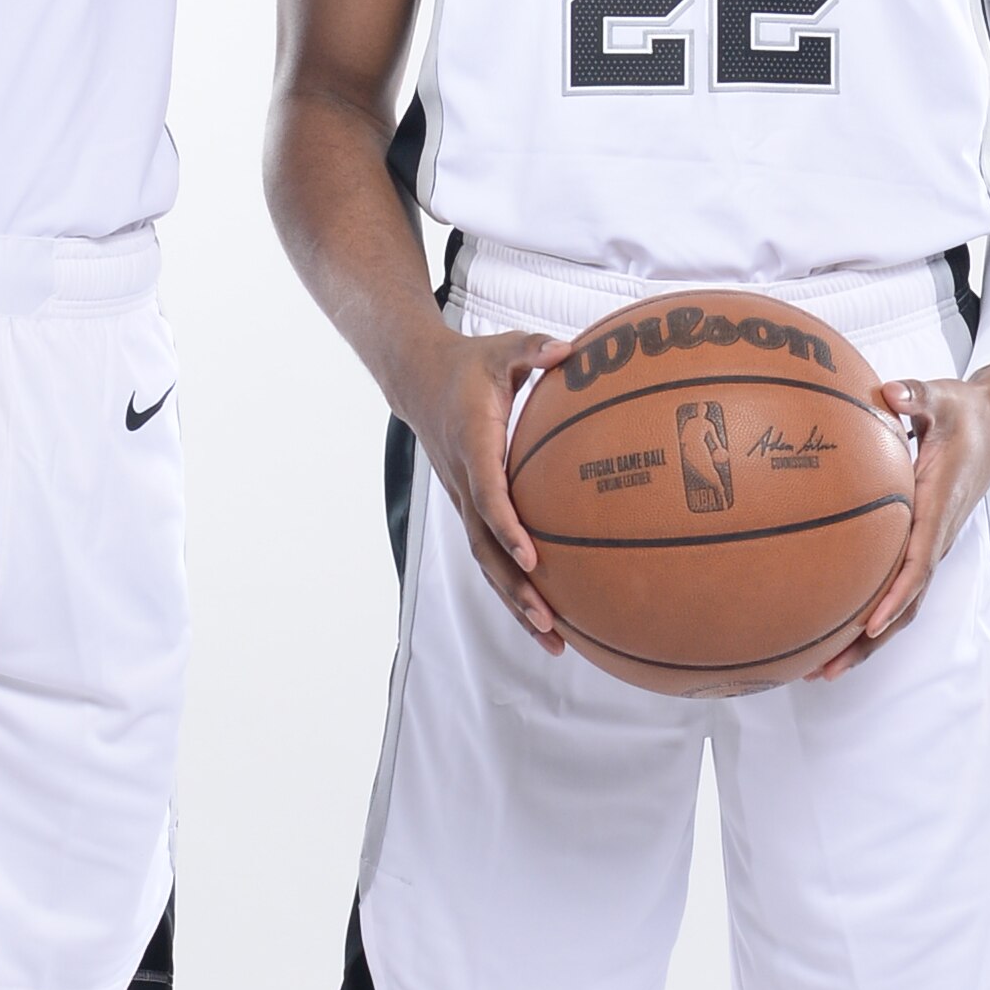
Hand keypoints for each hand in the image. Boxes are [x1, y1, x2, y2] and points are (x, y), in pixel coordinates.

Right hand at [405, 324, 567, 649]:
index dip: (508, 528)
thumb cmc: (470, 364)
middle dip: (515, 589)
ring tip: (554, 641)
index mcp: (473, 446)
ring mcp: (463, 500)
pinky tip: (547, 616)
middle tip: (548, 621)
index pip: (488, 495)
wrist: (418, 380)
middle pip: (486, 549)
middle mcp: (464, 483)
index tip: (533, 559)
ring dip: (516, 604)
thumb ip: (534, 348)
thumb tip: (570, 350)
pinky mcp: (469, 508)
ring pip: (487, 563)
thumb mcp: (503, 349)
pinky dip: (513, 588)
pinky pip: (491, 555)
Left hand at [812, 359, 989, 679]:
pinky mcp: (921, 544)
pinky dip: (866, 616)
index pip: (920, 562)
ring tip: (819, 668)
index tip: (871, 623)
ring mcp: (929, 545)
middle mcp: (936, 537)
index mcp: (939, 508)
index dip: (896, 595)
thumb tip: (891, 392)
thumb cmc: (964, 414)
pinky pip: (894, 589)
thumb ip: (917, 395)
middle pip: (905, 603)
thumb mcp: (943, 396)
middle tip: (825, 668)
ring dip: (863, 642)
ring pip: (900, 605)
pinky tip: (829, 628)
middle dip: (867, 641)